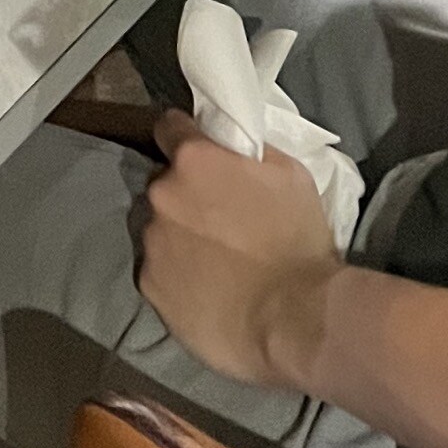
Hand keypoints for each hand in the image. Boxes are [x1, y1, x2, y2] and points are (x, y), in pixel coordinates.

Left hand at [134, 114, 338, 389]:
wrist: (294, 319)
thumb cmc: (298, 241)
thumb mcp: (289, 174)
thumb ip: (249, 150)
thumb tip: (232, 144)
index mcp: (193, 159)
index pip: (169, 127)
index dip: (185, 138)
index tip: (202, 156)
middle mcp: (162, 194)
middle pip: (165, 183)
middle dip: (185, 195)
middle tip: (217, 220)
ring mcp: (152, 242)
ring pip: (158, 228)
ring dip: (177, 236)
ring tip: (213, 262)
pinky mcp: (149, 286)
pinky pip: (157, 270)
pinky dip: (175, 276)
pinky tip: (205, 291)